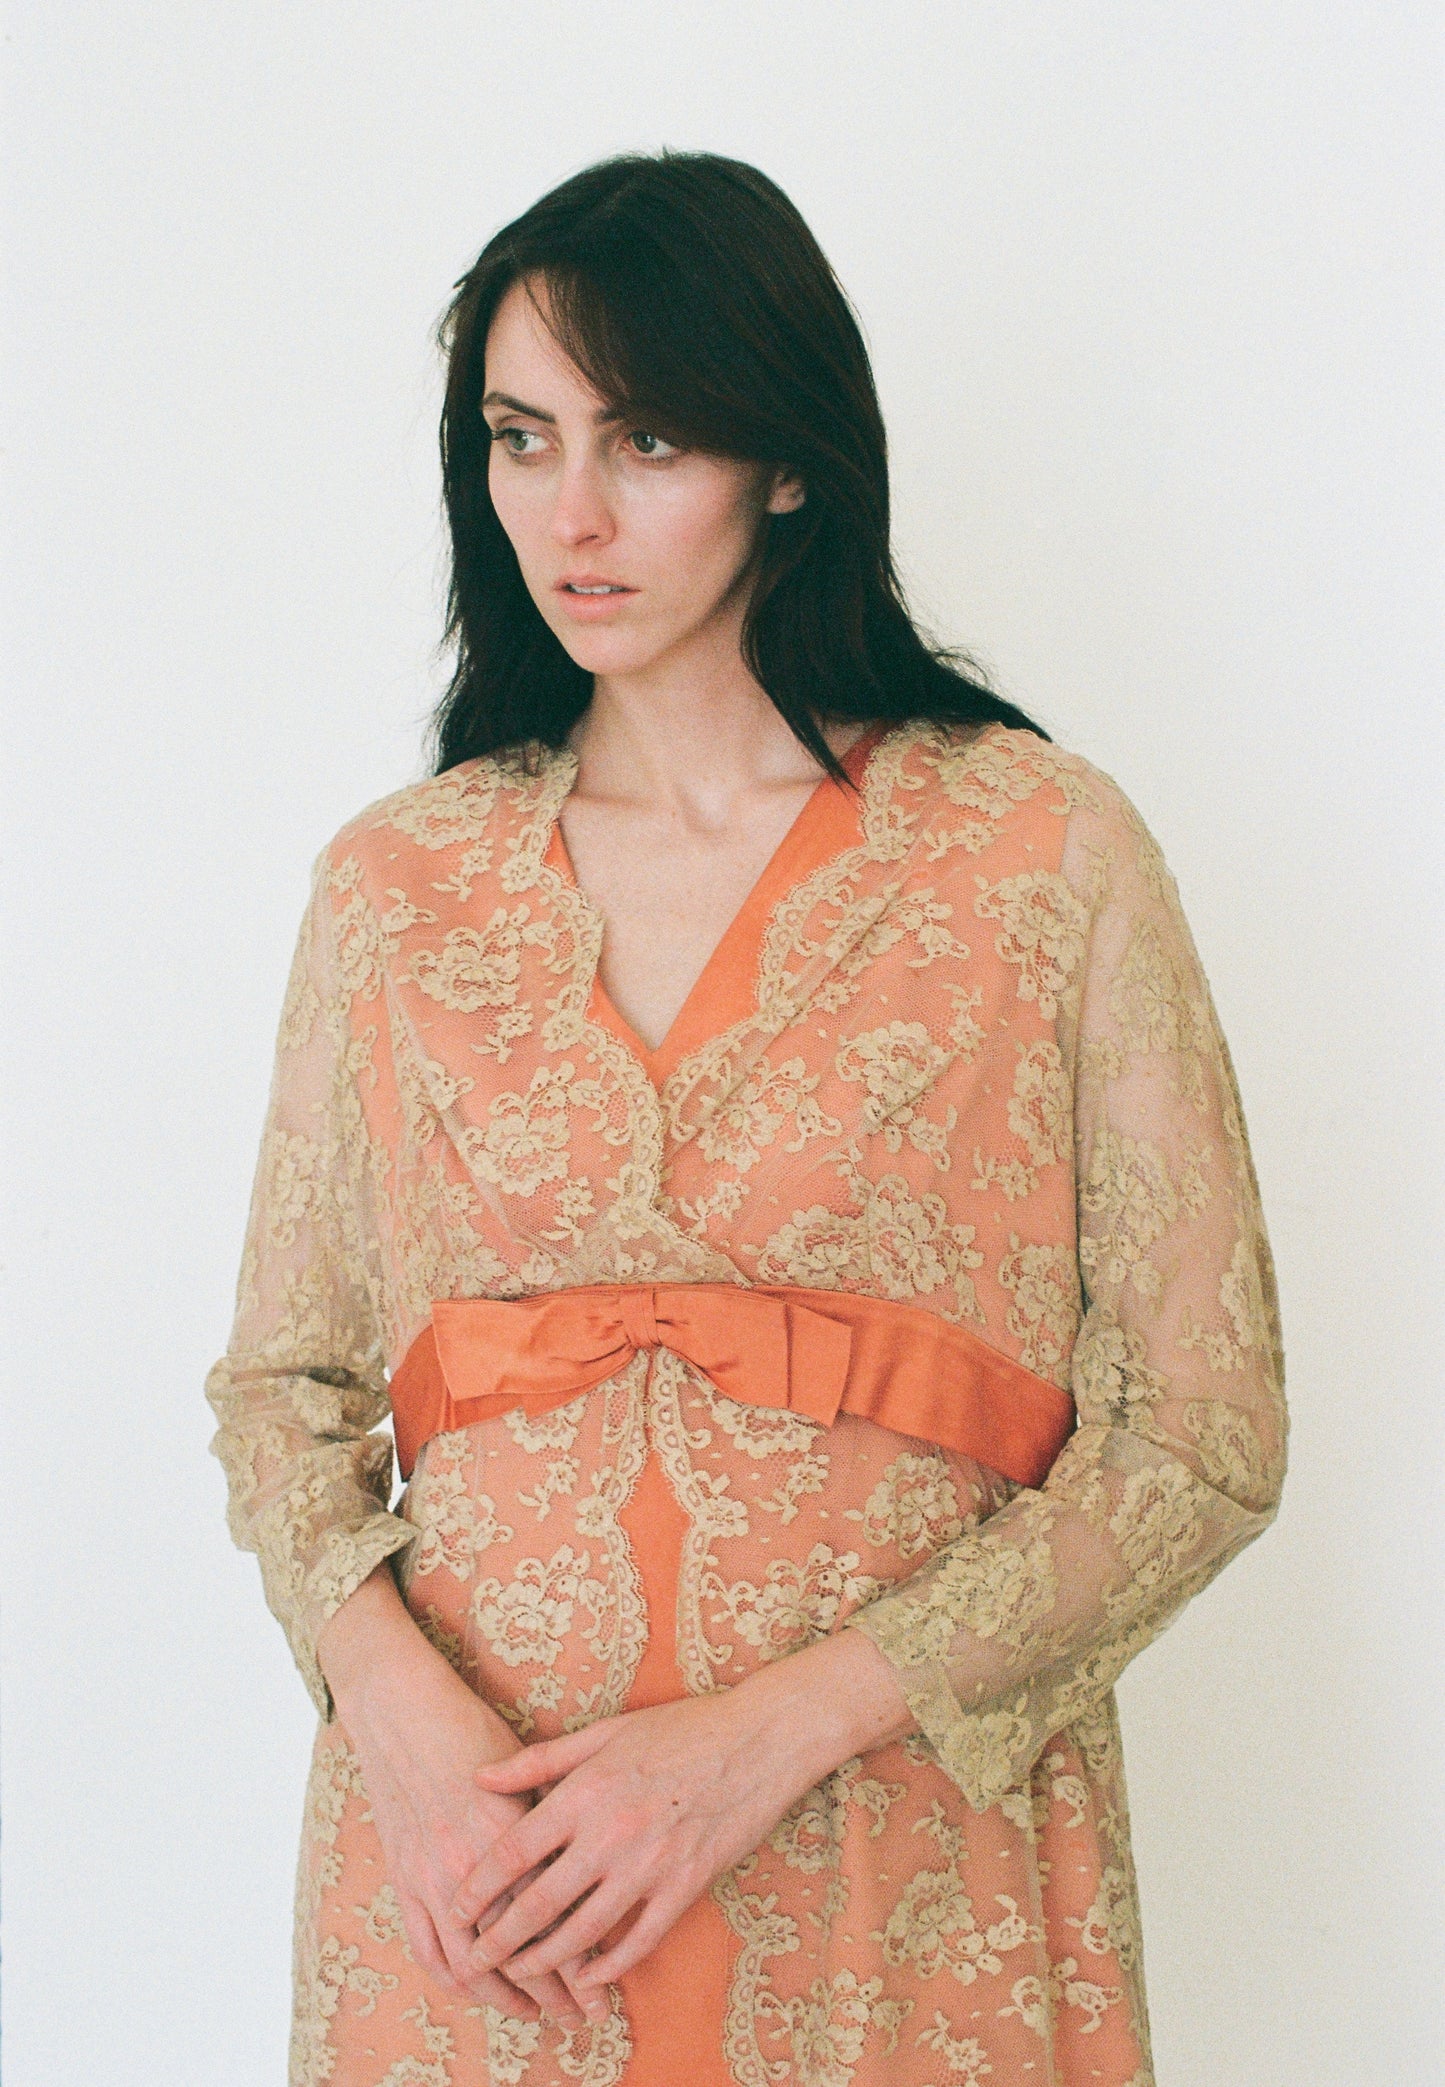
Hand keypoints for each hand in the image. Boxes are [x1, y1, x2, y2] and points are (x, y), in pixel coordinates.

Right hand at [317, 1566, 605, 2026]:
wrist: (402, 1712)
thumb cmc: (472, 1729)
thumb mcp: (528, 1767)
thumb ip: (557, 1815)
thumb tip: (596, 1854)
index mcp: (513, 1834)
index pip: (556, 1917)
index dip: (584, 1960)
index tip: (607, 1988)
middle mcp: (472, 1864)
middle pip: (520, 1949)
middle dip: (554, 1992)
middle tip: (582, 2016)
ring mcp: (432, 1877)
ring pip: (473, 1961)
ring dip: (505, 1996)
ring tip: (536, 2014)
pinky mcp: (404, 1879)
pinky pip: (428, 1948)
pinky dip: (453, 1978)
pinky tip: (477, 1991)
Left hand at [452, 1629, 913, 1991]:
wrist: (758, 1739)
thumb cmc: (679, 1728)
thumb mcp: (605, 1732)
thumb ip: (540, 1761)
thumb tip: (480, 1777)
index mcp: (585, 1792)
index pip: (515, 1852)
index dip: (478, 1888)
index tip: (455, 1910)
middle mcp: (611, 1834)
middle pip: (540, 1903)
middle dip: (499, 1940)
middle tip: (473, 1962)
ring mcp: (650, 1865)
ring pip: (584, 1932)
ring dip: (546, 1961)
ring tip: (519, 1976)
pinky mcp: (685, 1886)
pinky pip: (639, 1940)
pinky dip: (609, 1966)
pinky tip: (587, 1977)